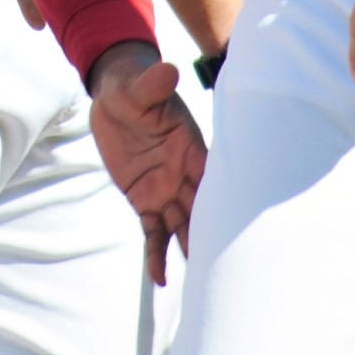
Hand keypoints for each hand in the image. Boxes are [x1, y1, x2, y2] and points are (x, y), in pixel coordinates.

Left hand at [86, 42, 206, 282]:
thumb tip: (167, 72)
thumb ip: (153, 85)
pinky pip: (153, 232)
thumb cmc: (132, 87)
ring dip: (190, 250)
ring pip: (182, 227)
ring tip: (201, 282)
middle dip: (214, 236)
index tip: (240, 225)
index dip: (226, 200)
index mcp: (191, 148)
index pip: (213, 178)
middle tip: (229, 267)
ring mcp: (165, 190)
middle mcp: (184, 174)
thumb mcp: (139, 87)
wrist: (113, 98)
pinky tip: (160, 278)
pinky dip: (156, 254)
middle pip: (203, 211)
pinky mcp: (144, 201)